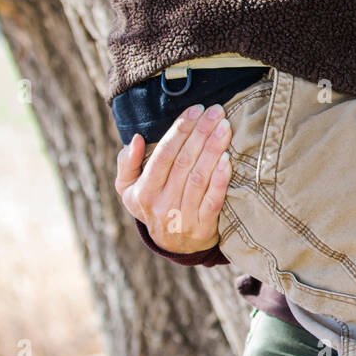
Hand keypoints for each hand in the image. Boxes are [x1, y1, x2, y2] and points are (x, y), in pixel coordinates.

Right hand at [114, 103, 231, 251]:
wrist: (173, 245)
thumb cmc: (152, 205)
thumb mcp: (129, 189)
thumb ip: (127, 164)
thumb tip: (135, 139)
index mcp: (143, 192)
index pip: (163, 155)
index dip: (180, 130)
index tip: (196, 109)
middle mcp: (162, 204)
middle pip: (184, 162)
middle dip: (201, 133)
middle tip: (216, 111)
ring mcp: (183, 217)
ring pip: (199, 178)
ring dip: (213, 149)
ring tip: (225, 127)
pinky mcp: (203, 227)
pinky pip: (213, 200)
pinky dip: (221, 179)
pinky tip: (228, 159)